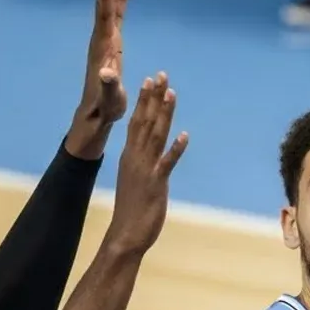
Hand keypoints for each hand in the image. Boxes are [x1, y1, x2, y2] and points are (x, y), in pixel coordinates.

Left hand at [66, 0, 131, 158]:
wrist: (96, 114)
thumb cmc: (105, 108)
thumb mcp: (109, 99)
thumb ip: (108, 85)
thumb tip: (107, 72)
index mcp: (102, 48)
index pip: (104, 17)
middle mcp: (101, 38)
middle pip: (103, 3)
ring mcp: (105, 39)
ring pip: (108, 5)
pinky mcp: (112, 43)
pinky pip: (116, 15)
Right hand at [105, 74, 188, 255]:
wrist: (125, 235)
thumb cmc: (132, 210)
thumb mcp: (135, 180)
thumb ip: (142, 163)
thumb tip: (149, 151)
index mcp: (130, 156)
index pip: (136, 121)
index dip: (144, 100)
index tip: (150, 80)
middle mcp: (135, 158)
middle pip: (145, 122)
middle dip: (153, 98)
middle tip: (161, 75)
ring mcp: (145, 170)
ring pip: (156, 136)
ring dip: (164, 114)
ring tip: (171, 93)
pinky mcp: (155, 184)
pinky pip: (166, 164)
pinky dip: (176, 149)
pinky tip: (184, 135)